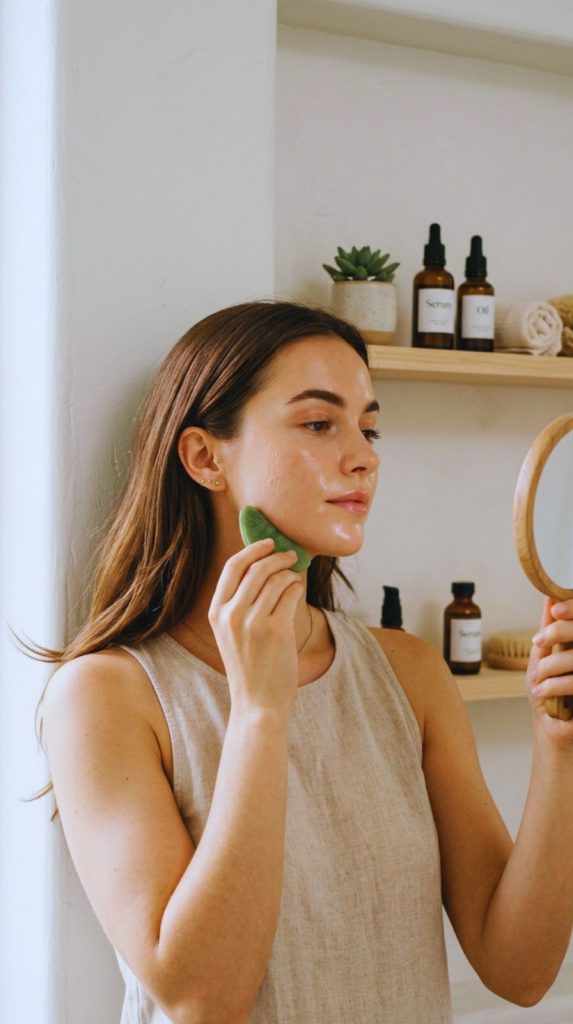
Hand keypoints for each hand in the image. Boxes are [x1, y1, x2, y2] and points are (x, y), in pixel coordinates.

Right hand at [208, 538, 304, 716]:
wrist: (258, 703)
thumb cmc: (250, 667)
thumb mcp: (231, 634)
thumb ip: (240, 603)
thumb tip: (265, 566)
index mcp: (216, 613)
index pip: (232, 567)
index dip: (252, 550)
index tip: (268, 543)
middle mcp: (231, 614)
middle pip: (257, 568)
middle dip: (278, 556)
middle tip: (292, 555)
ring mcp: (253, 622)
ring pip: (276, 579)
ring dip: (290, 574)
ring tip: (296, 578)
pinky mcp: (276, 630)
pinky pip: (290, 594)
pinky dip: (297, 588)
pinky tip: (298, 593)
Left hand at [528, 596, 572, 749]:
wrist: (554, 731)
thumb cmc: (551, 693)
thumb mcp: (545, 657)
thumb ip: (551, 628)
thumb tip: (550, 597)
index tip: (556, 610)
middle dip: (558, 632)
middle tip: (539, 642)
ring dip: (551, 665)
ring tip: (538, 678)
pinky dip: (554, 685)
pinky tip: (542, 691)